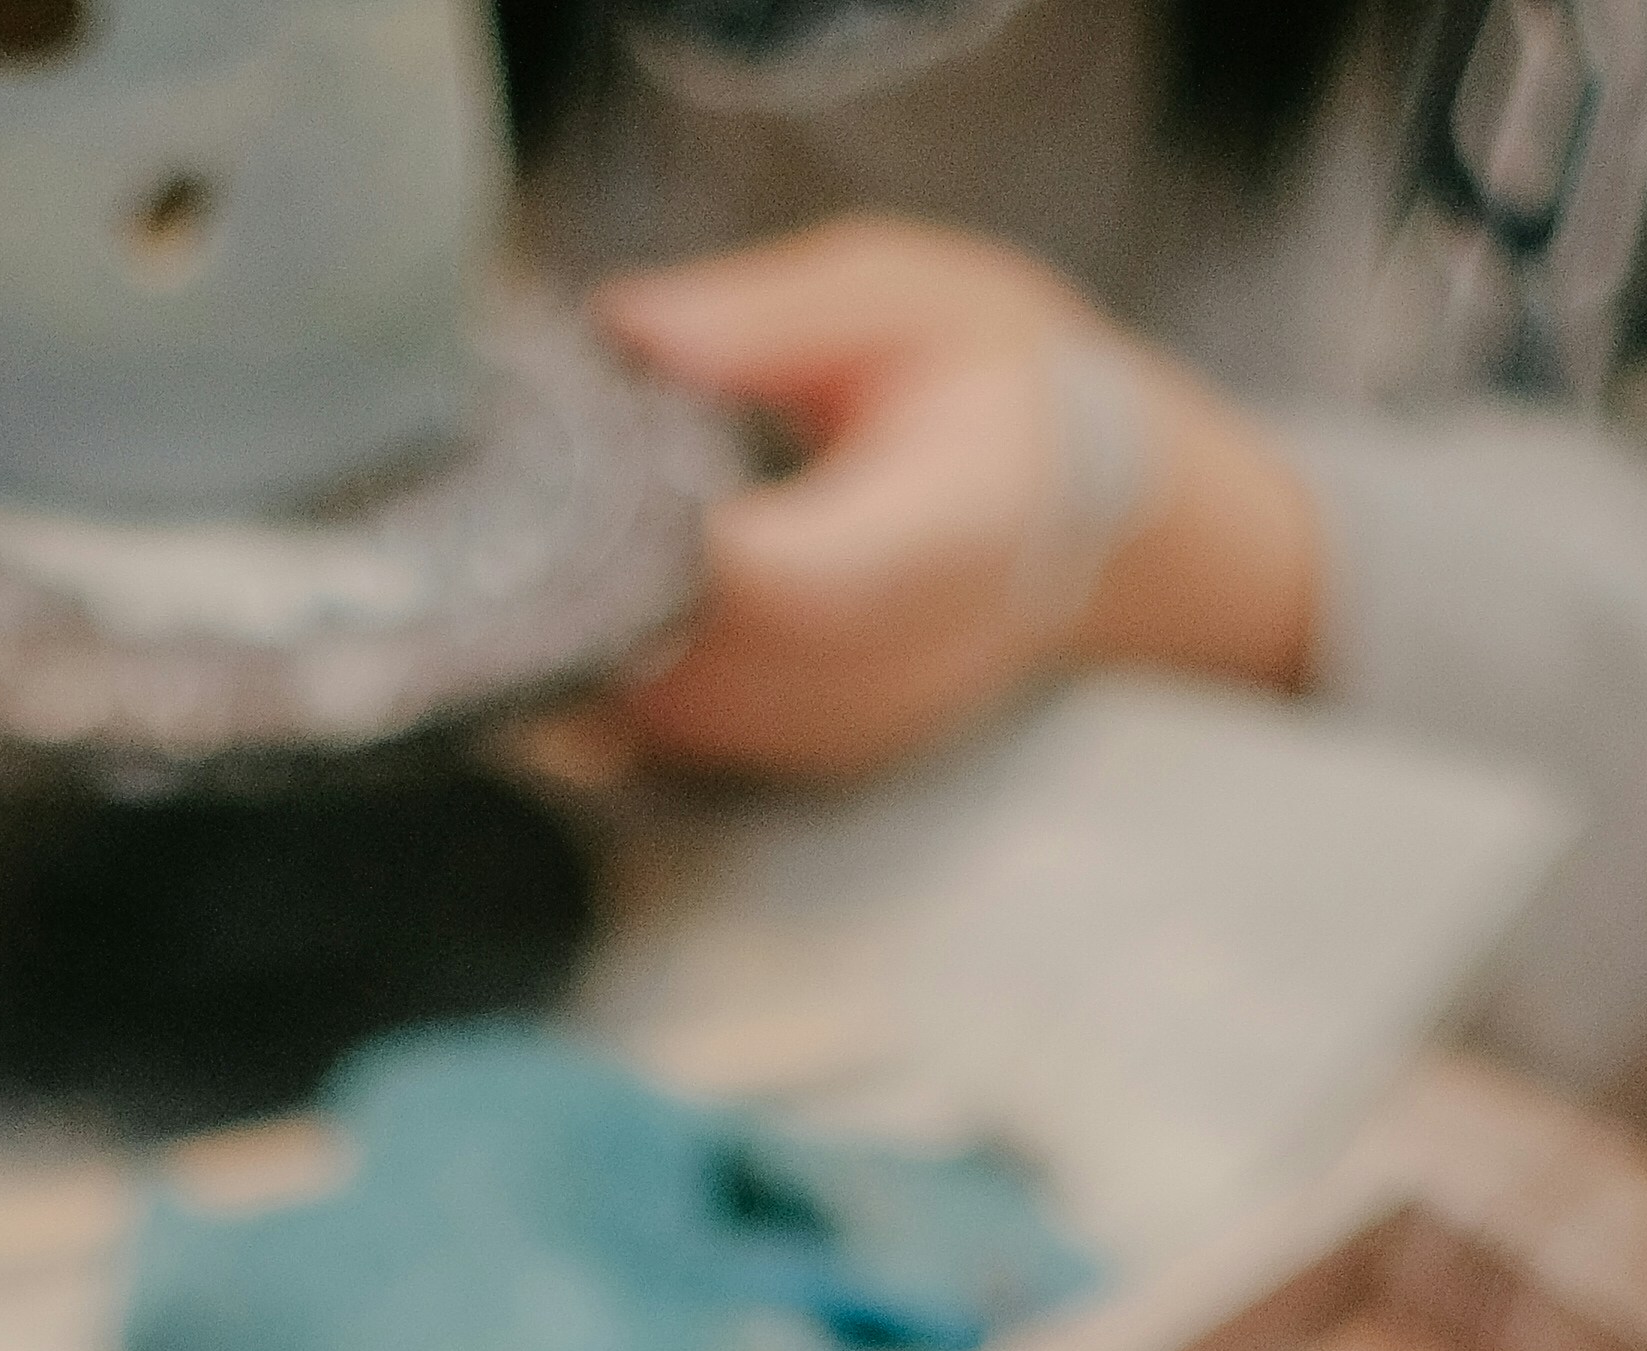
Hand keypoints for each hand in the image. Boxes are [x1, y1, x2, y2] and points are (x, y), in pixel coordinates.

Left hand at [598, 218, 1319, 783]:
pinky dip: (623, 664)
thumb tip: (621, 327)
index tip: (582, 465)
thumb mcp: (906, 293)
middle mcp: (897, 663)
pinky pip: (670, 732)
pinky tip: (620, 582)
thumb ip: (762, 315)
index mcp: (945, 530)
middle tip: (542, 481)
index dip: (660, 538)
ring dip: (597, 627)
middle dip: (593, 574)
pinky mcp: (803, 761)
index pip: (781, 578)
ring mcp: (848, 731)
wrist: (1104, 522)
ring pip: (662, 710)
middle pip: (692, 655)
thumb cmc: (1003, 386)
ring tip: (578, 525)